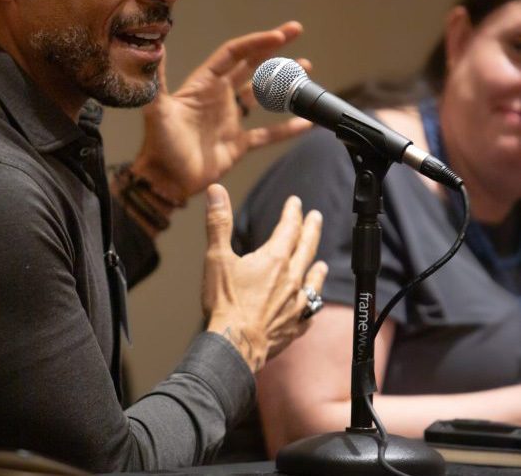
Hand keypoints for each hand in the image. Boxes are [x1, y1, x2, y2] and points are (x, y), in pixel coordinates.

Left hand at [131, 22, 311, 203]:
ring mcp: (230, 120)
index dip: (255, 43)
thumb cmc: (160, 145)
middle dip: (272, 49)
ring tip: (306, 68)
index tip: (279, 36)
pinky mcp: (238, 144)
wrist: (166, 181)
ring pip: (263, 94)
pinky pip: (267, 134)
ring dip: (283, 81)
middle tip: (296, 31)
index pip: (233, 55)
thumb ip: (158, 79)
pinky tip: (306, 122)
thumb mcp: (159, 110)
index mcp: (203, 85)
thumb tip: (154, 47)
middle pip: (251, 66)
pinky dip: (286, 129)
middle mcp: (219, 97)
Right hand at [202, 184, 326, 371]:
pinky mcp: (295, 325)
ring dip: (316, 267)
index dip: (292, 213)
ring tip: (321, 262)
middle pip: (306, 249)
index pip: (288, 228)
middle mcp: (290, 278)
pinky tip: (310, 303)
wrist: (235, 345)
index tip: (295, 202)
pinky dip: (311, 302)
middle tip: (316, 217)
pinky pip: (309, 310)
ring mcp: (296, 303)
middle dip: (311, 230)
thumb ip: (218, 222)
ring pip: (312, 280)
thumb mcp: (216, 257)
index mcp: (273, 260)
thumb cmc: (225, 302)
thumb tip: (216, 191)